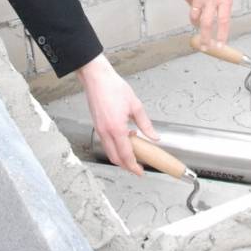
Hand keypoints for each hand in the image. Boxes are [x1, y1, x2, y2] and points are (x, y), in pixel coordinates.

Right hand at [76, 54, 156, 175]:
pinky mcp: (96, 126)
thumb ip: (145, 124)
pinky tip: (124, 140)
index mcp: (116, 128)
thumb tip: (154, 137)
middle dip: (126, 166)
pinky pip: (105, 143)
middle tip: (138, 167)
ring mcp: (99, 130)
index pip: (126, 155)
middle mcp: (105, 132)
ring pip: (109, 152)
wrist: (96, 78)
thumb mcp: (135, 105)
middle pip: (115, 158)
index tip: (140, 172)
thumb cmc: (113, 87)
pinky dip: (114, 147)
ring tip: (133, 153)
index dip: (134, 167)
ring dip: (120, 157)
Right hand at [185, 0, 232, 46]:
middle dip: (205, 37)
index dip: (220, 35)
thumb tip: (217, 15)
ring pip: (194, 15)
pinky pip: (189, 1)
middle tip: (204, 47)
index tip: (219, 45)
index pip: (223, 21)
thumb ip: (223, 1)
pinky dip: (191, 1)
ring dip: (195, 22)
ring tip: (196, 22)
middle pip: (207, 23)